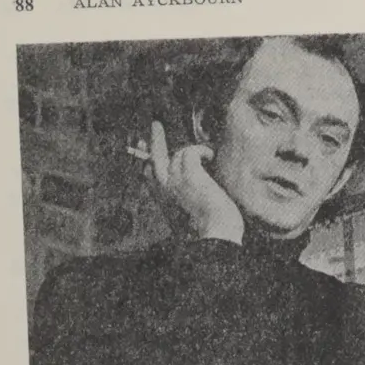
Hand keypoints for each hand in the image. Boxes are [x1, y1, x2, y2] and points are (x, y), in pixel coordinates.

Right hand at [145, 120, 243, 242]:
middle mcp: (166, 190)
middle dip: (154, 141)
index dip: (149, 165)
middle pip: (153, 159)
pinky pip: (190, 151)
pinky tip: (210, 156)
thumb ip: (191, 207)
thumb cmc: (212, 234)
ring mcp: (176, 181)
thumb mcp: (195, 220)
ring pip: (175, 154)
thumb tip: (203, 196)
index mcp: (165, 202)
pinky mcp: (190, 174)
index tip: (149, 157)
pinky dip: (201, 150)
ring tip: (207, 155)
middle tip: (156, 125)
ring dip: (191, 151)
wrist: (215, 238)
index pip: (150, 178)